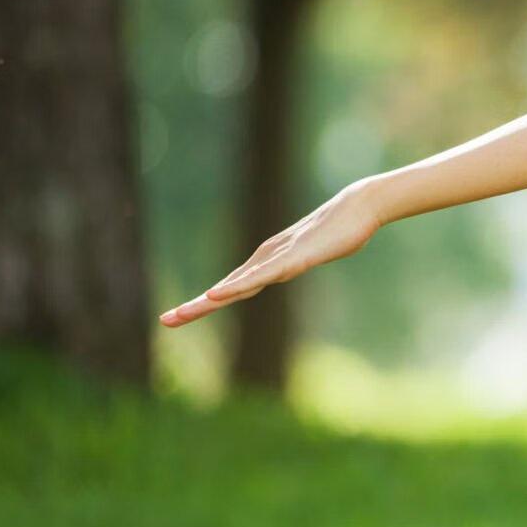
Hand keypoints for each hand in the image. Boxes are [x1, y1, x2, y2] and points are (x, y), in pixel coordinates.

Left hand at [160, 182, 383, 326]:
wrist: (360, 205)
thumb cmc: (342, 229)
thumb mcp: (315, 253)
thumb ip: (302, 259)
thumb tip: (297, 263)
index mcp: (269, 262)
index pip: (233, 287)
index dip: (207, 303)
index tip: (181, 316)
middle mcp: (266, 259)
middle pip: (225, 289)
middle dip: (196, 307)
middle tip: (166, 320)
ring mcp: (277, 259)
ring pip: (236, 285)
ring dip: (207, 301)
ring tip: (181, 313)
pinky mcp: (292, 259)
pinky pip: (259, 277)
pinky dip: (235, 286)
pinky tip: (217, 294)